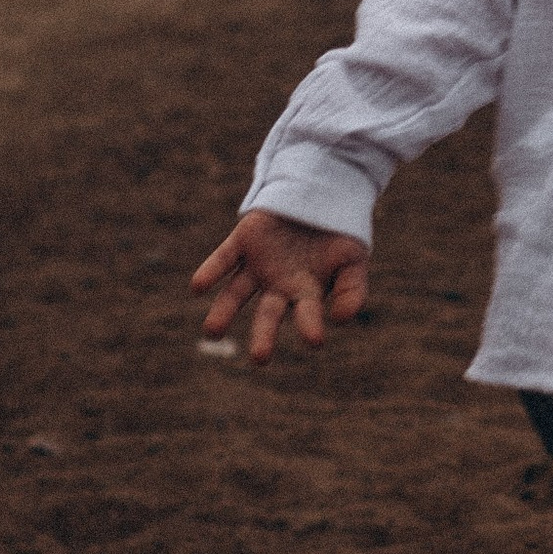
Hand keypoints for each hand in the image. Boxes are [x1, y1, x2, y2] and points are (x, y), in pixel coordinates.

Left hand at [190, 210, 369, 361]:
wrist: (320, 195)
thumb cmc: (339, 235)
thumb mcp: (354, 260)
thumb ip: (352, 291)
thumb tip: (340, 320)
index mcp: (305, 292)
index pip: (306, 314)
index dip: (310, 325)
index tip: (315, 340)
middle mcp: (278, 284)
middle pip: (267, 314)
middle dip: (263, 335)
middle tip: (260, 359)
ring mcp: (258, 264)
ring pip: (236, 292)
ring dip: (224, 311)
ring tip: (212, 331)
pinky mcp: (243, 240)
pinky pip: (224, 258)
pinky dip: (211, 271)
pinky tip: (198, 288)